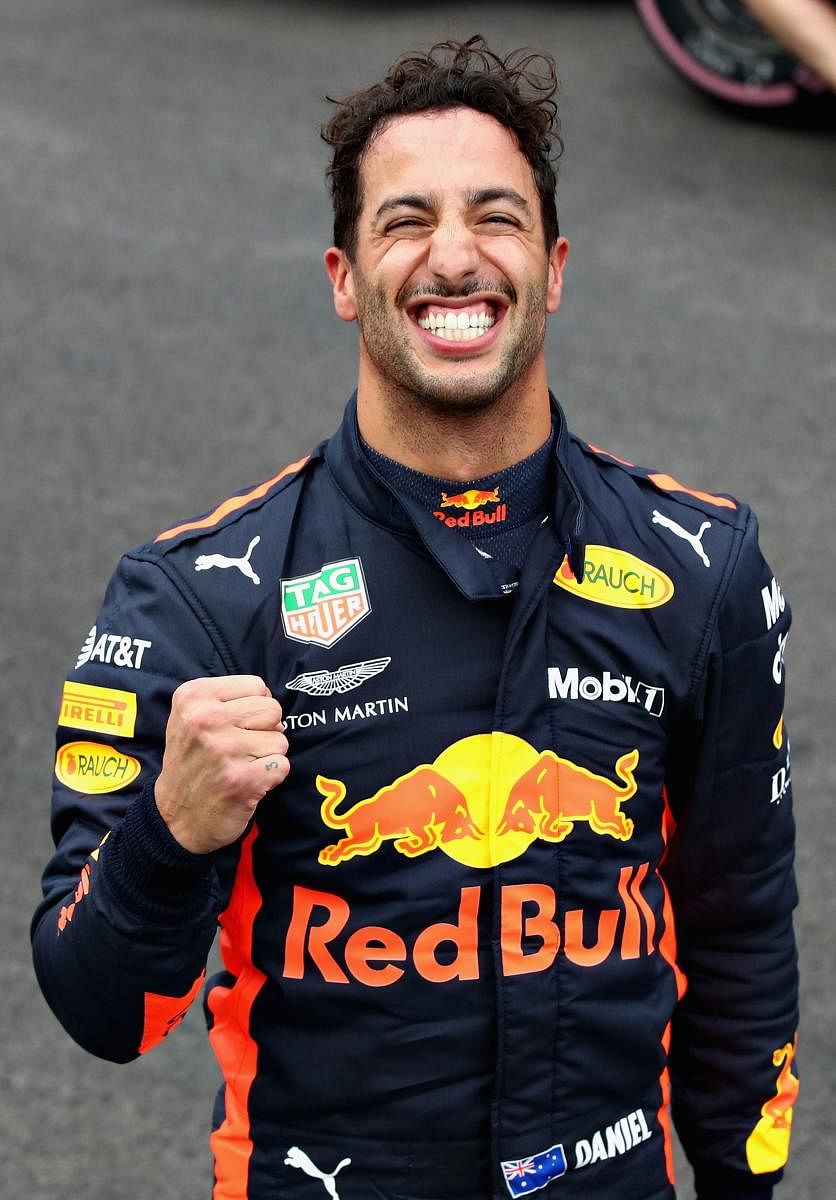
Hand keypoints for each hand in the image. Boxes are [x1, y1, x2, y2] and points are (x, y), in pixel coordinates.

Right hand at [154, 676, 288, 853]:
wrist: (175, 817)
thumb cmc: (191, 761)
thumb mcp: (191, 716)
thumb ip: (228, 699)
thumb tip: (271, 700)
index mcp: (194, 697)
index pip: (257, 685)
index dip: (254, 707)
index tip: (235, 726)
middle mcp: (205, 719)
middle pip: (272, 709)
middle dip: (264, 730)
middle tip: (240, 748)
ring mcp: (224, 749)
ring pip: (280, 739)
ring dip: (267, 755)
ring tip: (241, 765)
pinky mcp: (242, 779)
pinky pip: (282, 765)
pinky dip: (271, 776)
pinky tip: (248, 782)